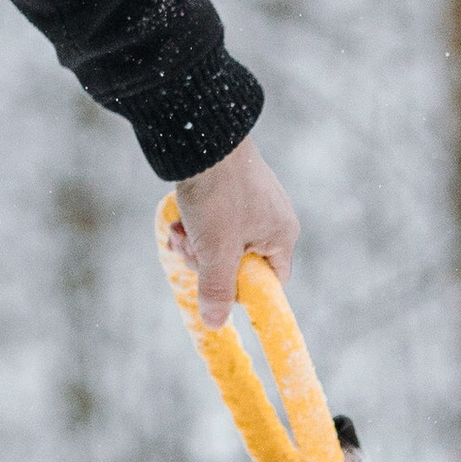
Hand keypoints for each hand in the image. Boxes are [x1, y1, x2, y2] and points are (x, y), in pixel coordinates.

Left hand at [170, 133, 298, 329]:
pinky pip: (213, 221)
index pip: (269, 283)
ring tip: (181, 231)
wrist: (202, 137)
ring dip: (195, 244)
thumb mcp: (216, 250)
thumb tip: (215, 323)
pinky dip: (194, 224)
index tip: (213, 286)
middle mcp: (272, 219)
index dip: (239, 290)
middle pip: (238, 264)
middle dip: (207, 263)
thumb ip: (217, 289)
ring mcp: (252, 202)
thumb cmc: (218, 195)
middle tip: (190, 251)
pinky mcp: (231, 190)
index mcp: (281, 235)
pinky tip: (179, 218)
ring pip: (220, 243)